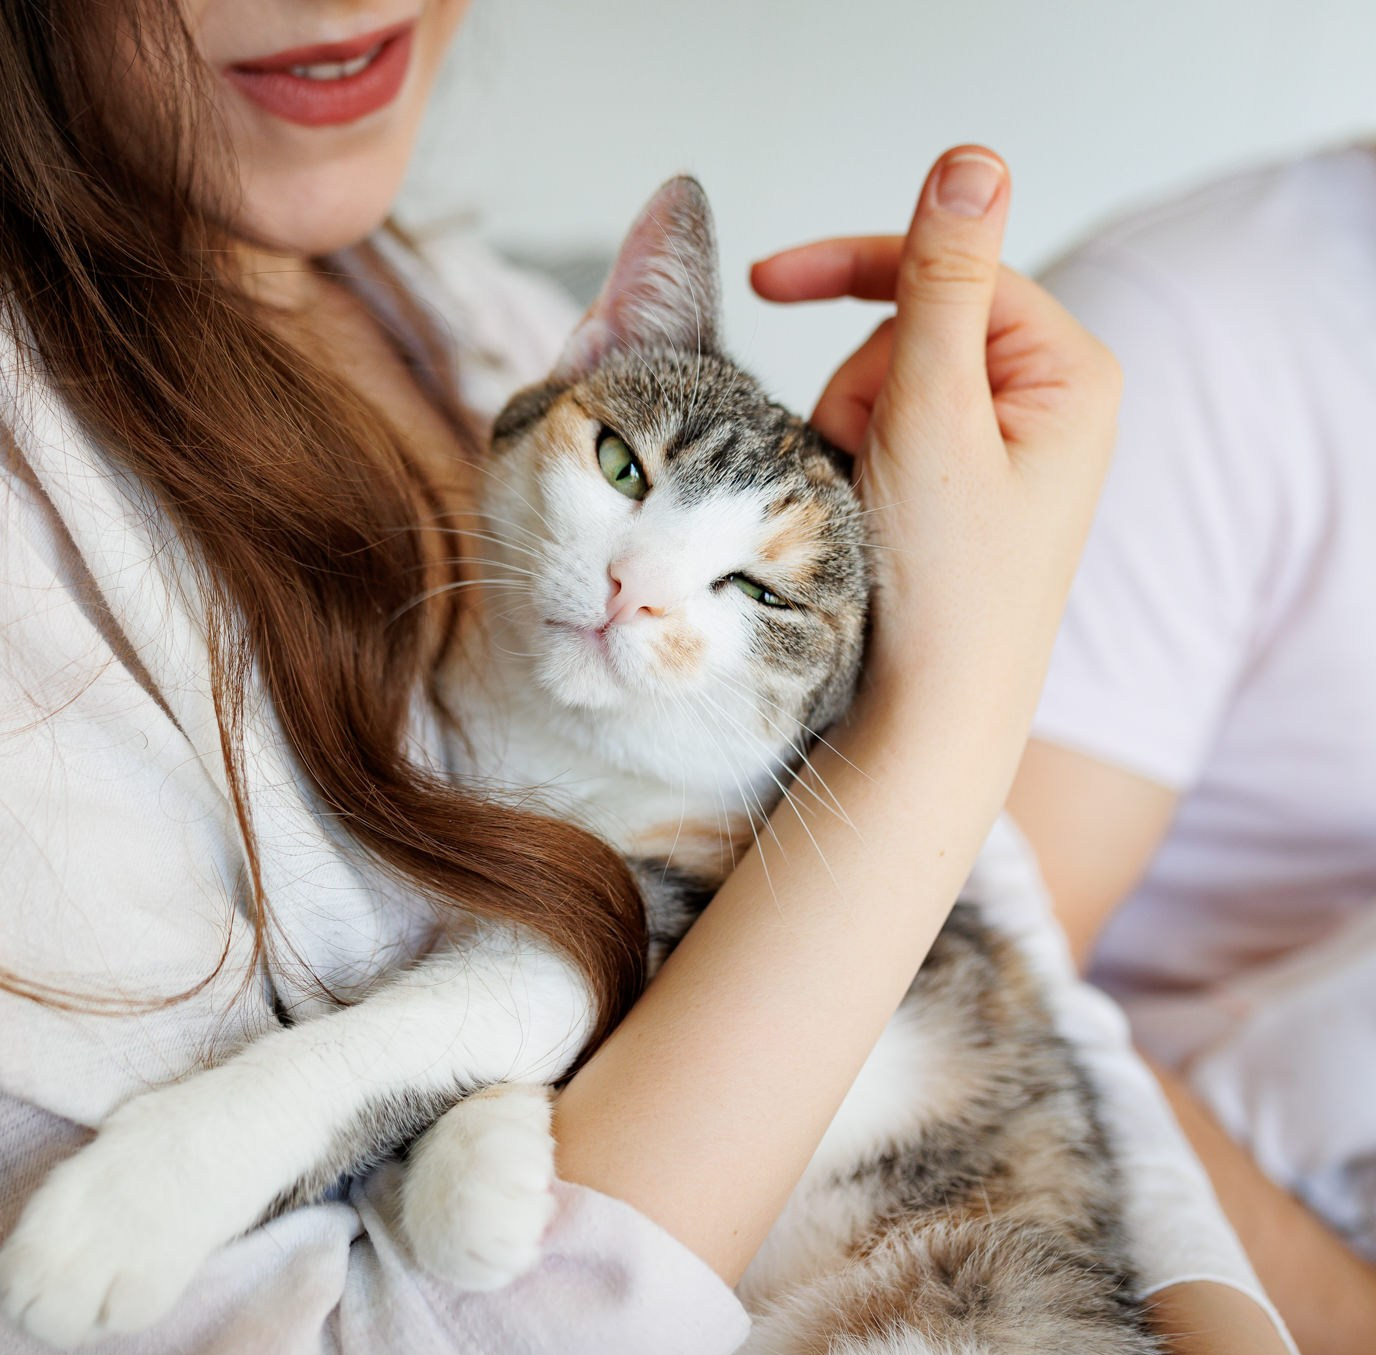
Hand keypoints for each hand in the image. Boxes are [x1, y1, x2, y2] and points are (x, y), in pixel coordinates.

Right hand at [752, 146, 1121, 729]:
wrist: (935, 715)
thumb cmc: (947, 585)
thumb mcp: (934, 418)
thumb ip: (942, 286)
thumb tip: (971, 161)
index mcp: (1068, 372)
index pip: (953, 267)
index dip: (856, 266)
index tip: (765, 281)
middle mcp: (1045, 402)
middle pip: (908, 329)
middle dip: (858, 388)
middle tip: (856, 461)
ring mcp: (1002, 449)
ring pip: (881, 386)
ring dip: (845, 433)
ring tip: (862, 506)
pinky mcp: (959, 488)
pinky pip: (880, 437)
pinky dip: (849, 468)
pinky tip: (861, 521)